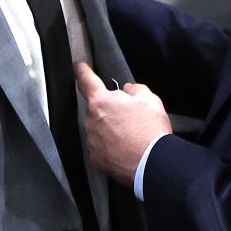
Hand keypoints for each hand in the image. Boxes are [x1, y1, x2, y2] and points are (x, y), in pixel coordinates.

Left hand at [74, 62, 171, 184]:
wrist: (152, 163)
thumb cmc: (150, 130)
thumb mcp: (150, 99)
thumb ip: (135, 89)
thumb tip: (128, 91)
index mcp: (101, 101)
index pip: (86, 80)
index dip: (81, 71)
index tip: (78, 66)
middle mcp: (91, 120)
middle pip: (97, 109)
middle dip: (109, 110)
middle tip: (129, 117)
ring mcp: (92, 141)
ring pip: (99, 128)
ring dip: (110, 129)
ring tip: (130, 136)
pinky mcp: (96, 159)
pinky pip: (101, 147)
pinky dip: (110, 146)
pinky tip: (125, 148)